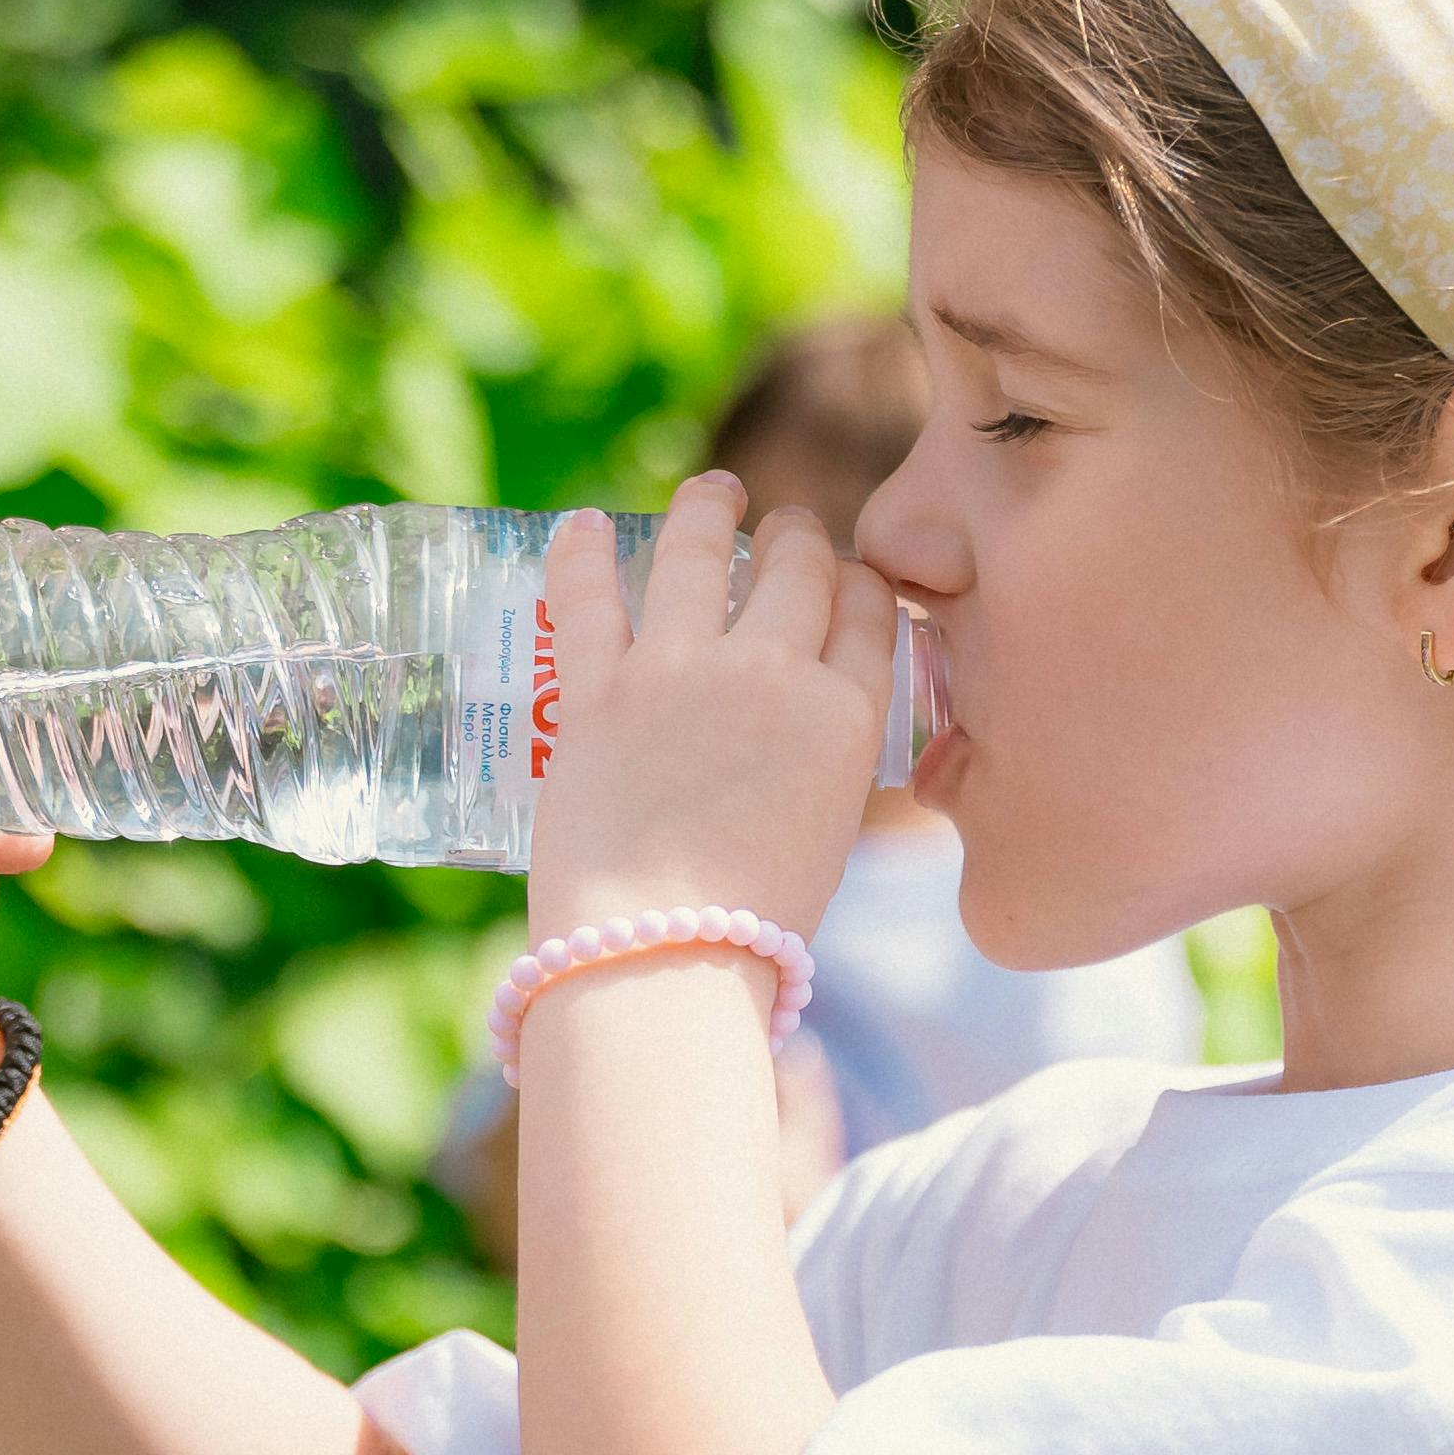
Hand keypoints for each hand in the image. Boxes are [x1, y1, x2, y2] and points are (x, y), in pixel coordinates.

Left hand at [524, 474, 899, 943]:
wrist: (661, 961)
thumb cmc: (749, 930)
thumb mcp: (825, 835)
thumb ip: (818, 767)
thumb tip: (792, 740)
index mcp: (847, 718)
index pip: (869, 612)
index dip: (858, 582)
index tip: (843, 576)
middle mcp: (774, 674)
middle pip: (800, 569)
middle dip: (797, 539)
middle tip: (785, 531)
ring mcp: (681, 673)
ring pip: (701, 553)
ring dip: (709, 511)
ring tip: (714, 493)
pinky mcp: (596, 689)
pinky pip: (586, 596)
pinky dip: (583, 551)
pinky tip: (585, 523)